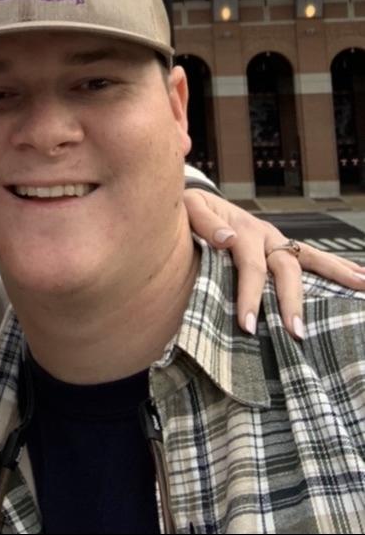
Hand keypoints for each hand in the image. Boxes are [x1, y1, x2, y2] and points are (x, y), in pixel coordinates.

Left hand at [183, 190, 364, 339]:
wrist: (195, 202)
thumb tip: (226, 238)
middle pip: (285, 268)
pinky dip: (337, 267)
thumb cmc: (188, 212)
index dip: (250, 296)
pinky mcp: (283, 247)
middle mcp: (266, 234)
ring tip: (362, 286)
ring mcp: (278, 240)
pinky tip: (360, 280)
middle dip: (291, 301)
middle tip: (295, 332)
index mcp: (242, 229)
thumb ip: (204, 222)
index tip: (248, 326)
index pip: (251, 266)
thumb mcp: (188, 209)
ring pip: (311, 258)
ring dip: (337, 274)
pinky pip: (313, 258)